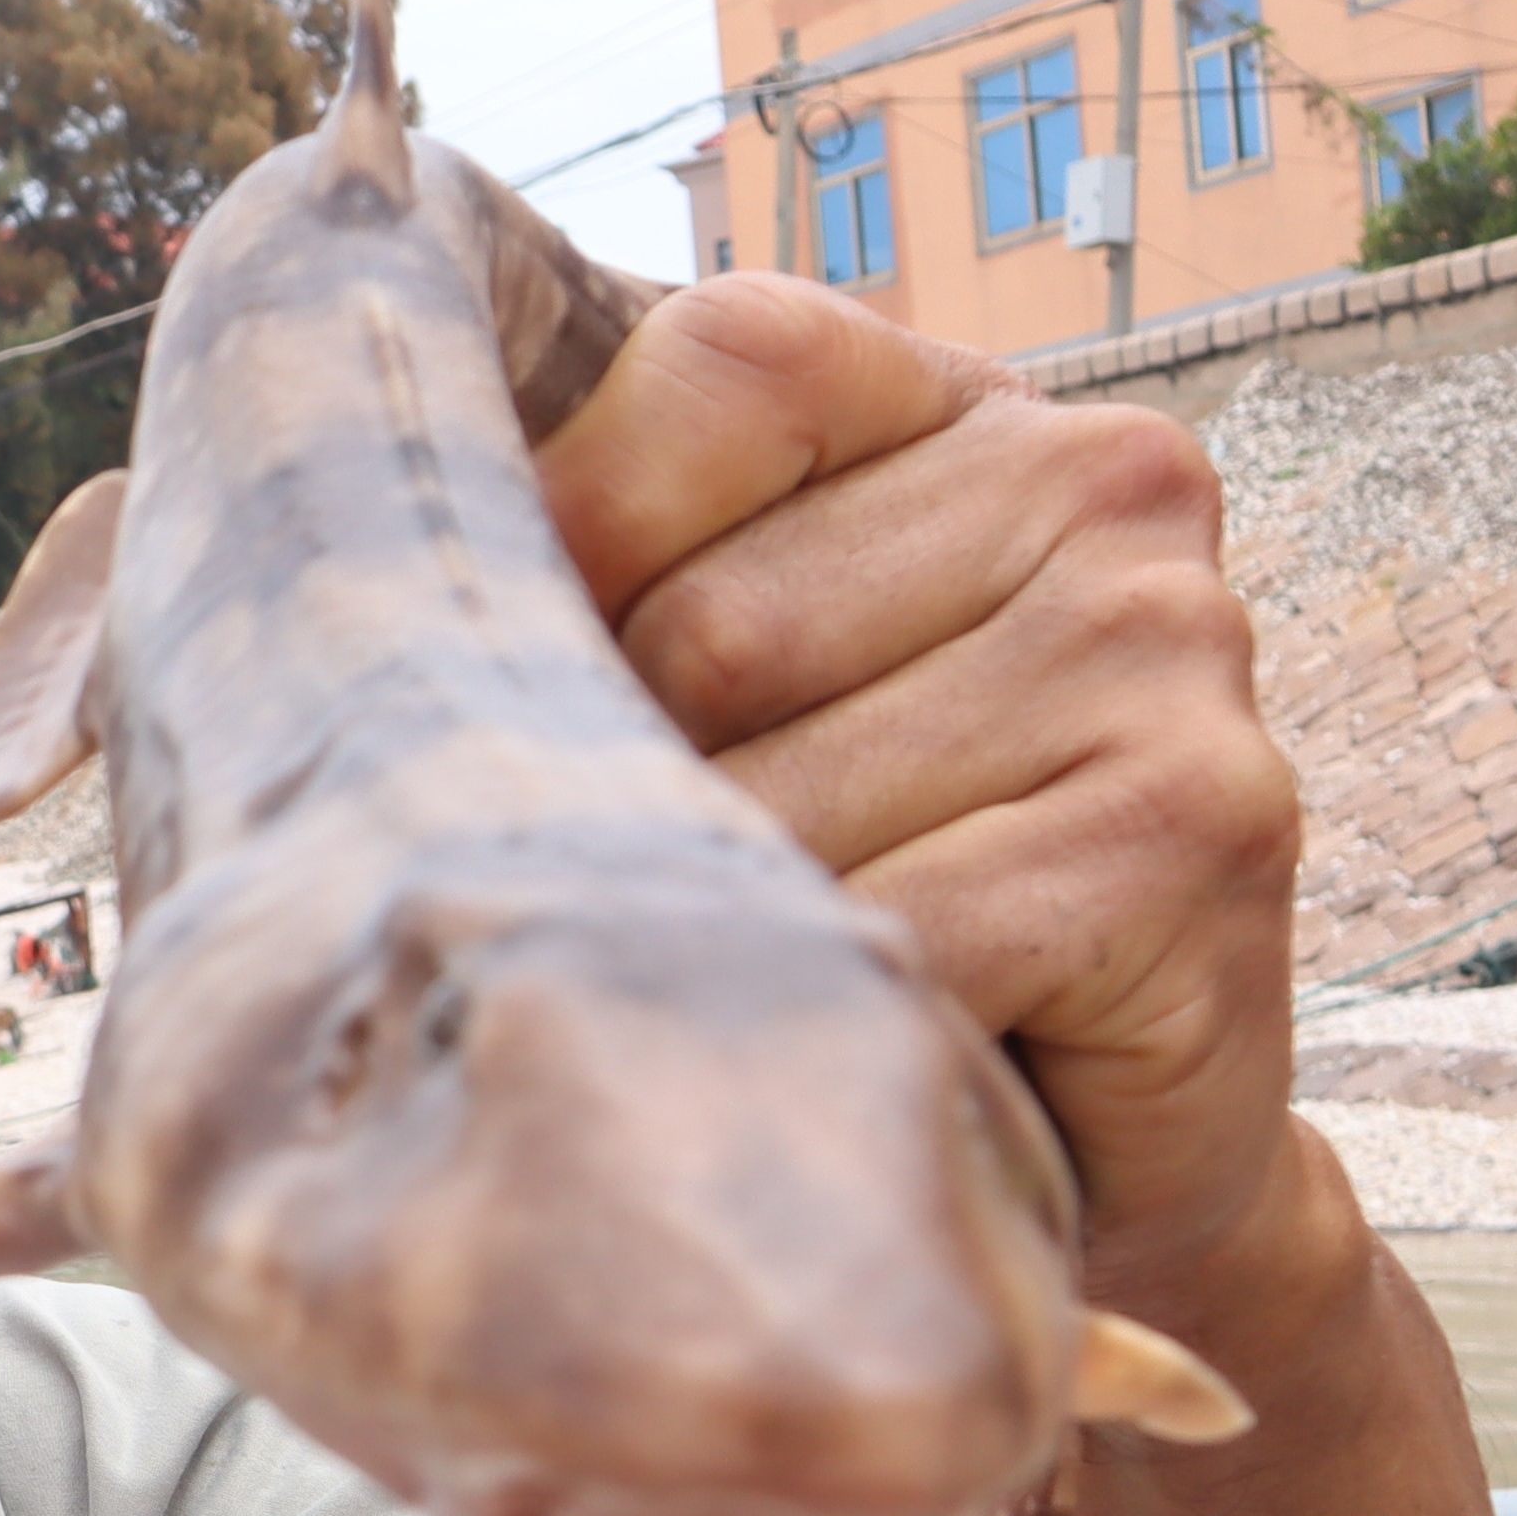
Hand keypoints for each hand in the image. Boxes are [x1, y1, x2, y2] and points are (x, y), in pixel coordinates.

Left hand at [532, 273, 1310, 1322]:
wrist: (1098, 1144)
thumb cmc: (851, 899)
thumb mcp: (710, 710)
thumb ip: (583, 597)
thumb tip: (316, 573)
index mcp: (949, 403)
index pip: (707, 371)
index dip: (571, 552)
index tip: (553, 706)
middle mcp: (1094, 473)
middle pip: (707, 631)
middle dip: (632, 808)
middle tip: (672, 912)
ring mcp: (1164, 640)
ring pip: (781, 799)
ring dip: (719, 942)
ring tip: (755, 990)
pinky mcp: (1199, 821)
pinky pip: (901, 940)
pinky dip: (834, 1027)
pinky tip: (870, 1048)